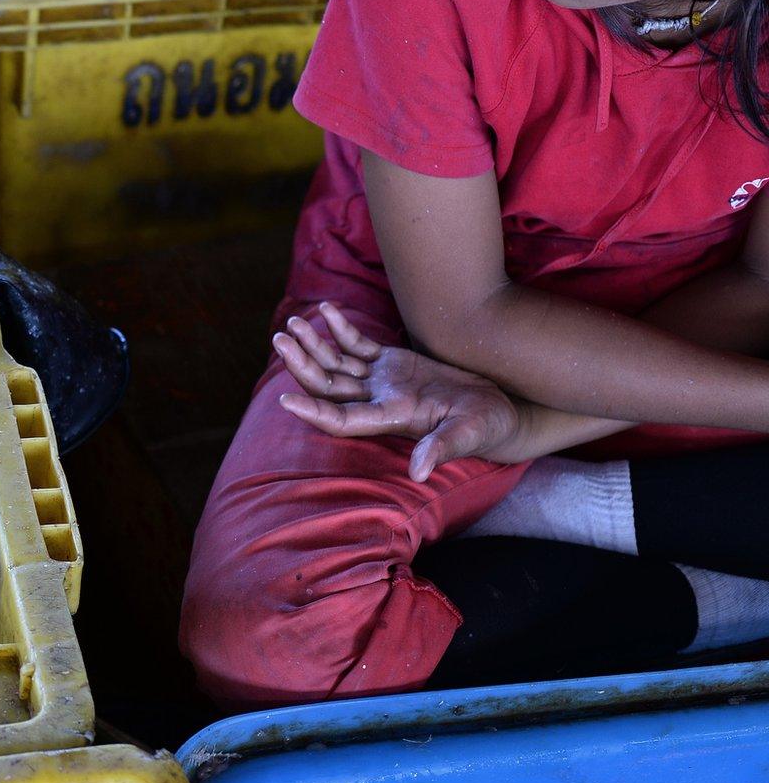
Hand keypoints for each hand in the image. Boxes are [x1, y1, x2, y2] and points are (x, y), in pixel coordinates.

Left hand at [271, 302, 532, 481]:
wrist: (501, 411)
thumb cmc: (488, 426)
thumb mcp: (470, 435)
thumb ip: (442, 449)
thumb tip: (419, 472)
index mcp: (390, 418)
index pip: (340, 418)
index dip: (311, 411)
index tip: (283, 399)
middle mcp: (378, 400)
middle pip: (328, 385)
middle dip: (302, 364)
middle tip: (280, 339)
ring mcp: (382, 381)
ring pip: (336, 363)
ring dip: (313, 344)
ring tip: (291, 323)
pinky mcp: (392, 363)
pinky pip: (358, 345)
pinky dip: (340, 329)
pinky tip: (327, 310)